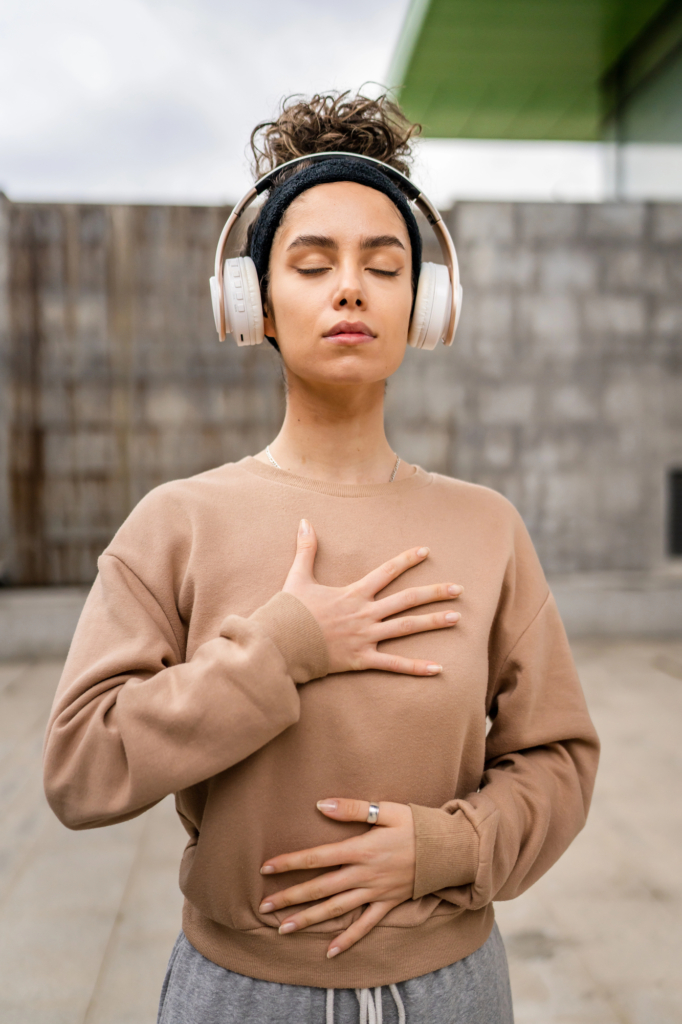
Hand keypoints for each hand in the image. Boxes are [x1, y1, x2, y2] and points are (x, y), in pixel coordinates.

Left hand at [259, 798, 415, 957]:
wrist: (449, 850)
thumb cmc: (416, 825)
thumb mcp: (386, 810)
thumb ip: (352, 808)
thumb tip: (320, 805)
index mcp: (361, 849)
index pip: (317, 857)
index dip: (290, 862)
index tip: (266, 867)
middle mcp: (364, 875)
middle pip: (320, 888)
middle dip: (291, 897)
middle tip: (264, 906)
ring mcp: (376, 892)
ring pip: (336, 910)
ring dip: (309, 920)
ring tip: (283, 929)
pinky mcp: (388, 904)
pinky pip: (365, 926)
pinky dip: (348, 940)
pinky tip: (329, 951)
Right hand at [282, 520, 461, 675]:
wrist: (281, 643)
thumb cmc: (289, 611)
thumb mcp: (298, 576)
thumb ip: (306, 549)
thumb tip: (304, 521)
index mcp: (354, 593)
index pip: (387, 571)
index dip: (407, 560)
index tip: (427, 551)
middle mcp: (365, 613)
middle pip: (407, 600)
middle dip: (435, 593)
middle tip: (460, 589)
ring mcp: (366, 637)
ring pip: (407, 628)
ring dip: (433, 622)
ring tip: (457, 618)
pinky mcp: (362, 659)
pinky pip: (394, 664)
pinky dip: (416, 667)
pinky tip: (439, 668)